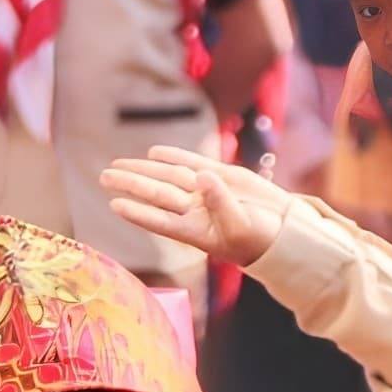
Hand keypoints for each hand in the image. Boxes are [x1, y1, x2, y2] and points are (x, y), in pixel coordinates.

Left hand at [101, 144, 288, 266]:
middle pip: (158, 193)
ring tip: (118, 164)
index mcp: (197, 230)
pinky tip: (153, 153)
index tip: (114, 204)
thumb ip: (221, 202)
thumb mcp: (242, 225)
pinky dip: (174, 157)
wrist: (286, 229)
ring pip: (170, 177)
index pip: (160, 220)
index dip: (138, 212)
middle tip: (105, 176)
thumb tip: (200, 177)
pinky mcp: (220, 177)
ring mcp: (205, 193)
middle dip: (131, 184)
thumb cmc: (263, 238)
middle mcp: (195, 211)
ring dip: (145, 169)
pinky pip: (191, 164)